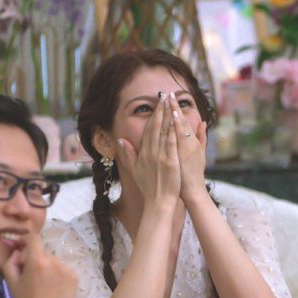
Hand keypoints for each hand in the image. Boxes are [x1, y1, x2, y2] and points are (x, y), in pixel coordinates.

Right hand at [3, 233, 77, 297]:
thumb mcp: (12, 283)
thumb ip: (11, 262)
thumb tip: (17, 251)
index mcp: (37, 262)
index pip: (33, 238)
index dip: (26, 239)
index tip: (22, 246)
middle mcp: (54, 262)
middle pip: (43, 253)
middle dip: (35, 260)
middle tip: (30, 276)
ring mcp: (66, 269)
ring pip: (53, 262)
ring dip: (47, 268)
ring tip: (43, 287)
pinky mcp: (75, 277)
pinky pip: (63, 270)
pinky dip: (58, 276)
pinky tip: (53, 290)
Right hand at [116, 92, 180, 208]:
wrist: (158, 202)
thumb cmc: (148, 187)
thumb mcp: (133, 170)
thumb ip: (127, 154)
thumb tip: (120, 140)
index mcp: (143, 153)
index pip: (148, 129)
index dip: (153, 115)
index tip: (157, 103)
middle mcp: (151, 152)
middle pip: (156, 127)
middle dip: (161, 110)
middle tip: (165, 95)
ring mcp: (161, 156)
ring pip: (164, 132)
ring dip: (168, 115)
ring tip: (171, 102)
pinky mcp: (170, 161)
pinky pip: (172, 143)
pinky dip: (174, 130)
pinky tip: (177, 119)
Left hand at [170, 96, 207, 202]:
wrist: (192, 190)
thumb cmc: (195, 172)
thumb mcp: (201, 153)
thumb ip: (202, 137)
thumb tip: (202, 122)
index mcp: (191, 141)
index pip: (182, 121)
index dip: (176, 109)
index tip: (171, 96)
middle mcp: (188, 143)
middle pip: (179, 121)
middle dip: (173, 107)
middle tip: (168, 93)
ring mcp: (184, 148)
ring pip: (178, 127)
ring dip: (173, 113)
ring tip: (169, 100)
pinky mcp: (180, 155)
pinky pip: (175, 139)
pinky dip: (174, 127)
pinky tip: (171, 117)